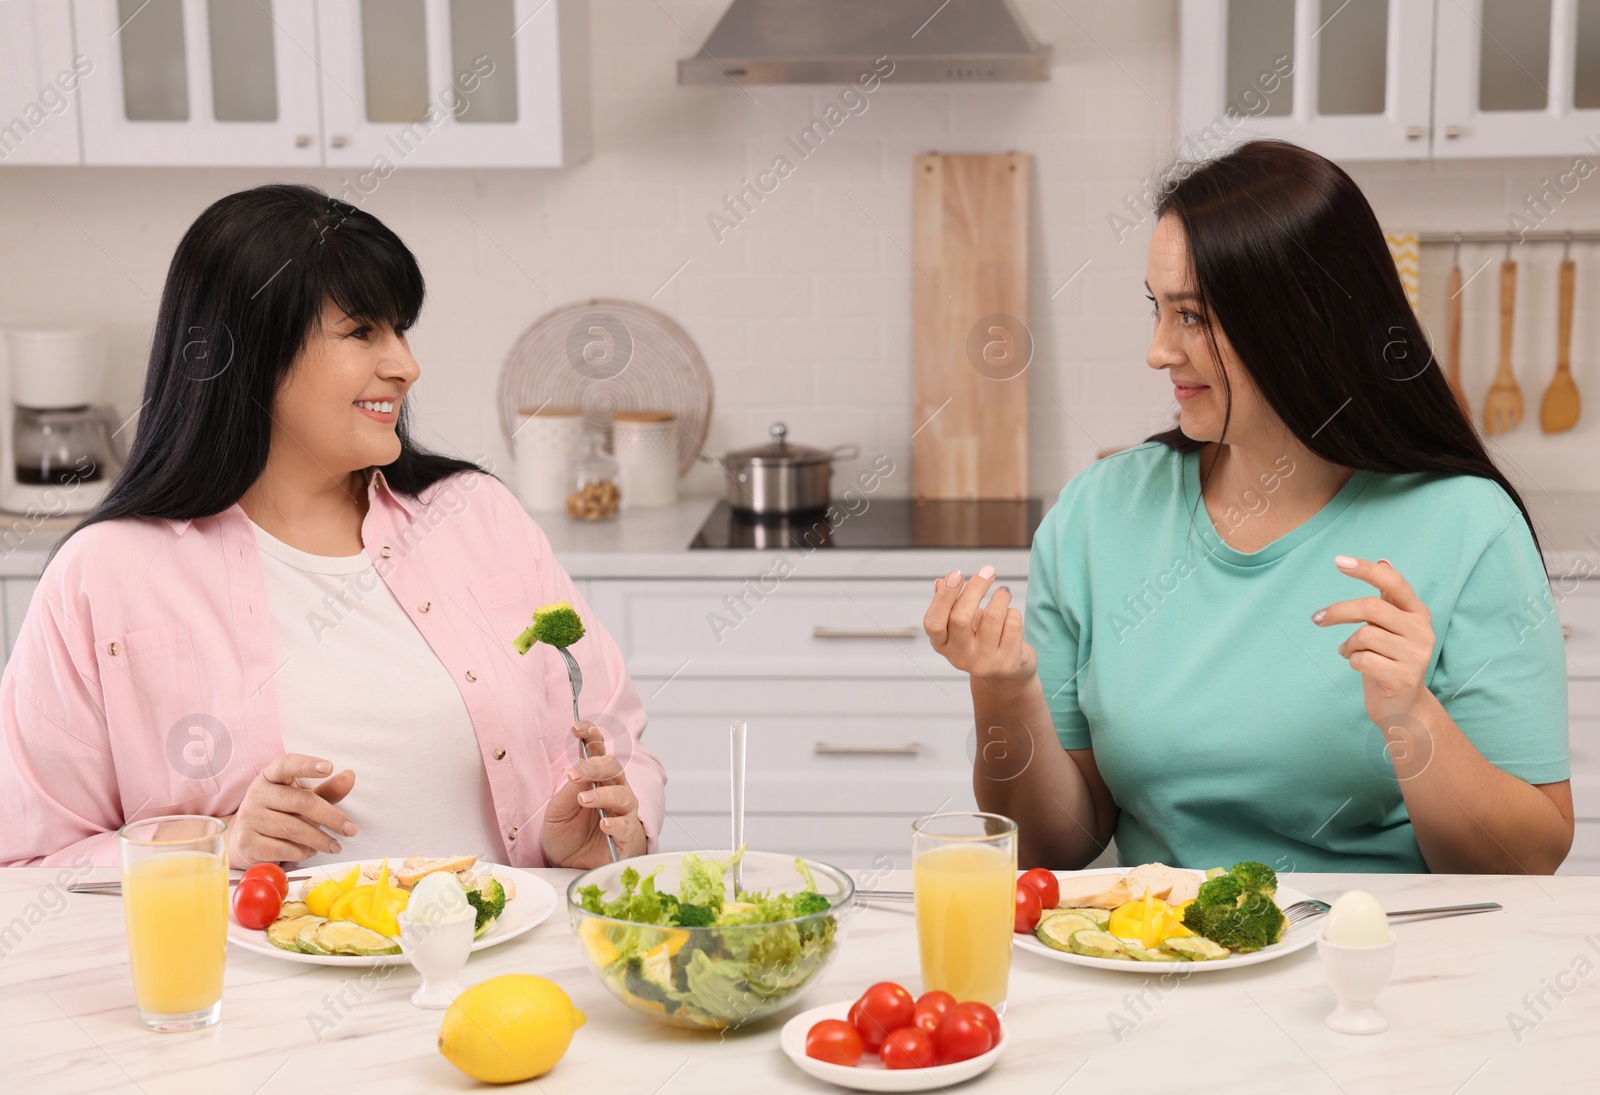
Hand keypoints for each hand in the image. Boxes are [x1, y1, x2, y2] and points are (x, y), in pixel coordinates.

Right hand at [228, 754, 356, 867]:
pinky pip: (282, 848)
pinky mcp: (247, 842)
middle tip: (350, 830)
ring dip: (319, 840)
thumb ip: (327, 790)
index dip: (307, 765)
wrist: (245, 839)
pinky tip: (310, 852)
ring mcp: (249, 818)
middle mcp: (257, 793)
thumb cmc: (280, 813)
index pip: (286, 764)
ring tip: (334, 846)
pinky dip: (301, 852)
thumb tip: (350, 776)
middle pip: (300, 801)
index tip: (329, 767)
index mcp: (270, 776)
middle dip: (330, 817)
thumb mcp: (303, 798)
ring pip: (293, 828)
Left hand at [542, 721, 647, 867]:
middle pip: (614, 769)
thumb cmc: (567, 834)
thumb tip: (578, 771)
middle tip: (576, 771)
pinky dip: (616, 823)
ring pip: (623, 795)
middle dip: (596, 765)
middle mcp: (613, 791)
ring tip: (584, 799)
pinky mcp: (627, 836)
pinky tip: (604, 823)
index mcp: (595, 780)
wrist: (571, 866)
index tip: (577, 728)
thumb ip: (568, 792)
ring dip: (603, 794)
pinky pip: (627, 826)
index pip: (597, 751)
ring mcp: (623, 813)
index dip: (591, 736)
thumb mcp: (557, 812)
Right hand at [924, 566, 1035, 691]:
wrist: (1005, 675)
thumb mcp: (961, 624)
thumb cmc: (980, 641)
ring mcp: (983, 663)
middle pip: (961, 617)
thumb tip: (940, 583)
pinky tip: (1011, 616)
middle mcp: (959, 657)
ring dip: (1001, 597)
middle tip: (988, 571)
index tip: (956, 573)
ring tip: (1003, 592)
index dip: (943, 597)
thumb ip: (949, 605)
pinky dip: (1014, 613)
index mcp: (942, 644)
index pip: (933, 622)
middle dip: (976, 587)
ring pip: (992, 617)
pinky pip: (1013, 625)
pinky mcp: (1007, 664)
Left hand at [1314, 555, 1435, 724]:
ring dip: (1348, 644)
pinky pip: (1362, 659)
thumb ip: (1388, 598)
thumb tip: (1384, 560)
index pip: (1394, 583)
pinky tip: (1358, 665)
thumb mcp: (1389, 626)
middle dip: (1338, 611)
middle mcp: (1422, 631)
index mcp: (1418, 612)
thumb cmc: (1390, 659)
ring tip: (1349, 651)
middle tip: (1317, 619)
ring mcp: (1416, 655)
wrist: (1402, 706)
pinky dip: (1352, 661)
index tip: (1338, 561)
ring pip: (1365, 635)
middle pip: (1371, 607)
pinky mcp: (1404, 678)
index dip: (1367, 570)